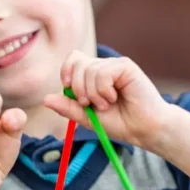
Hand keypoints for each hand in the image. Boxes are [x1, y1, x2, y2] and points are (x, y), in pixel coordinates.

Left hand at [43, 51, 170, 147]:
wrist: (144, 130)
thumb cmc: (120, 123)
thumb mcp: (87, 117)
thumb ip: (68, 107)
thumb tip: (45, 99)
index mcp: (93, 75)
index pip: (73, 59)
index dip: (66, 71)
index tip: (67, 87)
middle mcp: (104, 67)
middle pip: (77, 63)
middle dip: (77, 87)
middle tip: (89, 104)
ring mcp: (115, 65)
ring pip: (89, 70)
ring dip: (93, 94)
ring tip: (107, 104)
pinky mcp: (126, 67)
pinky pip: (103, 73)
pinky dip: (103, 90)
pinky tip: (115, 98)